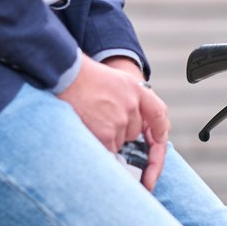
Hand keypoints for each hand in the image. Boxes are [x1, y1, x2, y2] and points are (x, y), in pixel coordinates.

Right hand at [59, 53, 167, 191]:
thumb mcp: (114, 79)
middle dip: (120, 131)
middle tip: (100, 119)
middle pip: (134, 132)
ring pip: (120, 141)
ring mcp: (120, 120)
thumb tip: (130, 117)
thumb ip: (127, 96)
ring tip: (91, 120)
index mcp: (136, 89)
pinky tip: (88, 130)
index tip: (159, 138)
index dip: (160, 128)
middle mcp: (132, 105)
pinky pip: (109, 149)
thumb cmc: (83, 77)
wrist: (66, 75)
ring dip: (108, 138)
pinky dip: (99, 145)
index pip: (157, 112)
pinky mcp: (107, 133)